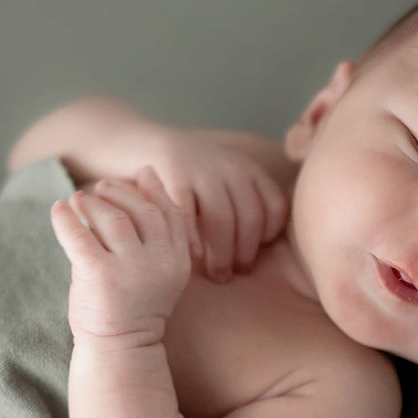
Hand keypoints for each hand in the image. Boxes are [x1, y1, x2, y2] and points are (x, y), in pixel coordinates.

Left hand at [50, 166, 190, 344]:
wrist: (120, 349)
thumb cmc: (134, 304)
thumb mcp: (158, 266)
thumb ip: (156, 227)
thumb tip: (148, 173)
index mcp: (177, 260)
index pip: (170, 213)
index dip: (152, 191)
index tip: (136, 178)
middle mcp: (159, 262)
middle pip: (142, 211)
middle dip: (119, 194)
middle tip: (100, 187)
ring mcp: (130, 269)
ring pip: (113, 219)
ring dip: (92, 204)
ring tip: (78, 200)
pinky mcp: (100, 276)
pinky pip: (80, 236)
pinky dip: (66, 219)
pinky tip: (58, 211)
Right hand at [147, 128, 288, 281]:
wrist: (143, 141)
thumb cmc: (189, 176)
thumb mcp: (223, 180)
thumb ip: (242, 205)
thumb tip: (259, 251)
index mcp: (248, 170)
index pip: (274, 206)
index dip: (269, 235)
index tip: (257, 255)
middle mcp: (231, 167)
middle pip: (251, 216)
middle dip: (246, 252)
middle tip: (237, 274)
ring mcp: (203, 169)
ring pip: (223, 218)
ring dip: (223, 253)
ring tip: (219, 275)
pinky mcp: (174, 174)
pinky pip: (189, 213)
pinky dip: (194, 238)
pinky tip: (194, 257)